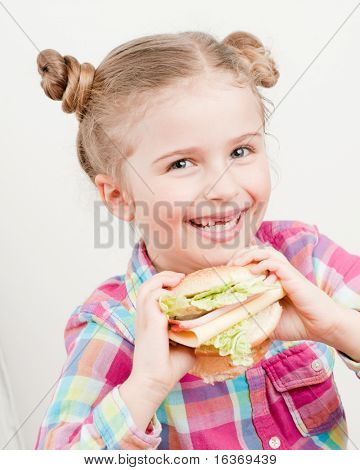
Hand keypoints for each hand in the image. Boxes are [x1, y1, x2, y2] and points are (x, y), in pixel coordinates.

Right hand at [129, 271, 195, 405]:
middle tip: (181, 278)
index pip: (152, 294)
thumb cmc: (169, 367)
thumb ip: (191, 332)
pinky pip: (154, 297)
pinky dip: (165, 293)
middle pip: (146, 286)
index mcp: (150, 320)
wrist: (155, 382)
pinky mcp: (151, 321)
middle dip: (164, 277)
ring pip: (147, 287)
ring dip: (163, 280)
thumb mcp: (184, 345)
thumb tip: (207, 327)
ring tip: (179, 281)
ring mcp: (146, 318)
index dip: (165, 285)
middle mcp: (145, 316)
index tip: (183, 285)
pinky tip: (178, 298)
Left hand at [227, 245, 341, 344]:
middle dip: (241, 255)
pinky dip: (263, 264)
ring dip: (250, 255)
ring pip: (267, 252)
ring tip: (237, 264)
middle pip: (258, 252)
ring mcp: (286, 273)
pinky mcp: (293, 277)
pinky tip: (254, 273)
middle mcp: (279, 273)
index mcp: (272, 280)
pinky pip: (276, 263)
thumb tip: (231, 321)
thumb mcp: (268, 321)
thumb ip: (254, 317)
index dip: (238, 263)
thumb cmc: (298, 324)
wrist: (322, 327)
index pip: (253, 262)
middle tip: (229, 267)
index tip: (226, 273)